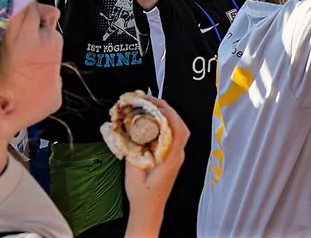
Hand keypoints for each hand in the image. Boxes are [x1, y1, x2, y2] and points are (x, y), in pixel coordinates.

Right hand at [121, 95, 189, 216]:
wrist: (148, 210)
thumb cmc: (142, 195)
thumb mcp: (134, 173)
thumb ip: (134, 152)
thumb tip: (130, 131)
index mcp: (172, 158)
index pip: (178, 130)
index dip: (169, 114)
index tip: (155, 103)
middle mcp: (177, 155)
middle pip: (180, 126)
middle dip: (166, 110)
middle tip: (149, 99)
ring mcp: (175, 156)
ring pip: (176, 130)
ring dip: (165, 116)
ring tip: (148, 106)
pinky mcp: (170, 157)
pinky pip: (170, 136)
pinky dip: (162, 125)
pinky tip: (150, 121)